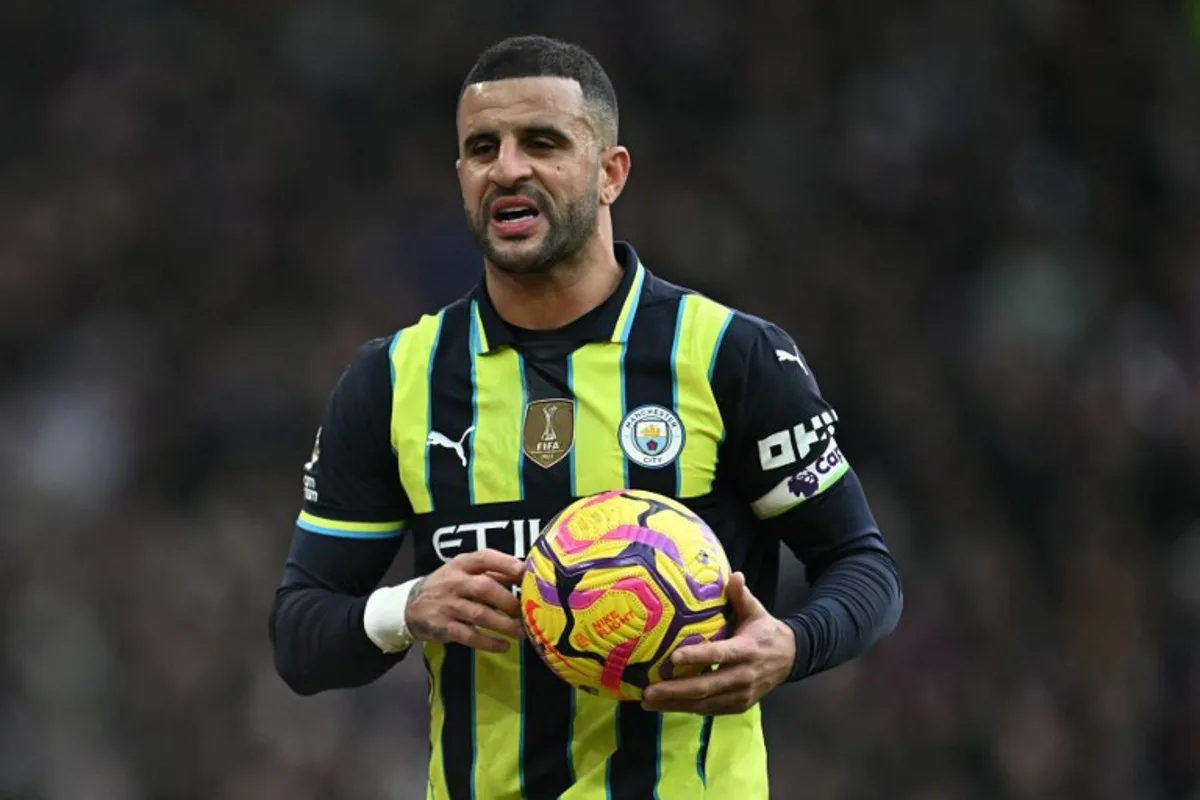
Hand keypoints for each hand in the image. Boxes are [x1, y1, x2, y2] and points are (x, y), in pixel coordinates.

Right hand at [405, 550, 526, 651]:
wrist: (411, 606)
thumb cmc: (449, 586)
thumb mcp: (465, 572)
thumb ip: (493, 574)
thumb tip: (526, 577)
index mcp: (462, 564)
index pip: (484, 558)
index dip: (505, 563)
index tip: (524, 571)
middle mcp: (455, 582)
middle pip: (485, 588)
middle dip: (509, 601)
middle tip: (528, 612)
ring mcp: (448, 605)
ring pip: (480, 614)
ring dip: (504, 625)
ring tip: (522, 632)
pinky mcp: (444, 627)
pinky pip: (469, 636)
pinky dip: (488, 641)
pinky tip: (504, 646)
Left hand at [640, 572, 794, 714]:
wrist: (789, 659)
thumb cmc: (764, 631)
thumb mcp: (756, 611)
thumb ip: (742, 596)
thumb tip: (735, 575)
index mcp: (747, 650)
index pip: (720, 654)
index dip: (697, 657)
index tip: (673, 658)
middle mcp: (743, 676)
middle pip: (707, 686)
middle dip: (675, 691)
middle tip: (648, 690)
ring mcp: (741, 695)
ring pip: (704, 703)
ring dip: (674, 704)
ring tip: (647, 701)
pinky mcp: (737, 707)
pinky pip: (708, 710)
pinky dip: (685, 709)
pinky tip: (664, 705)